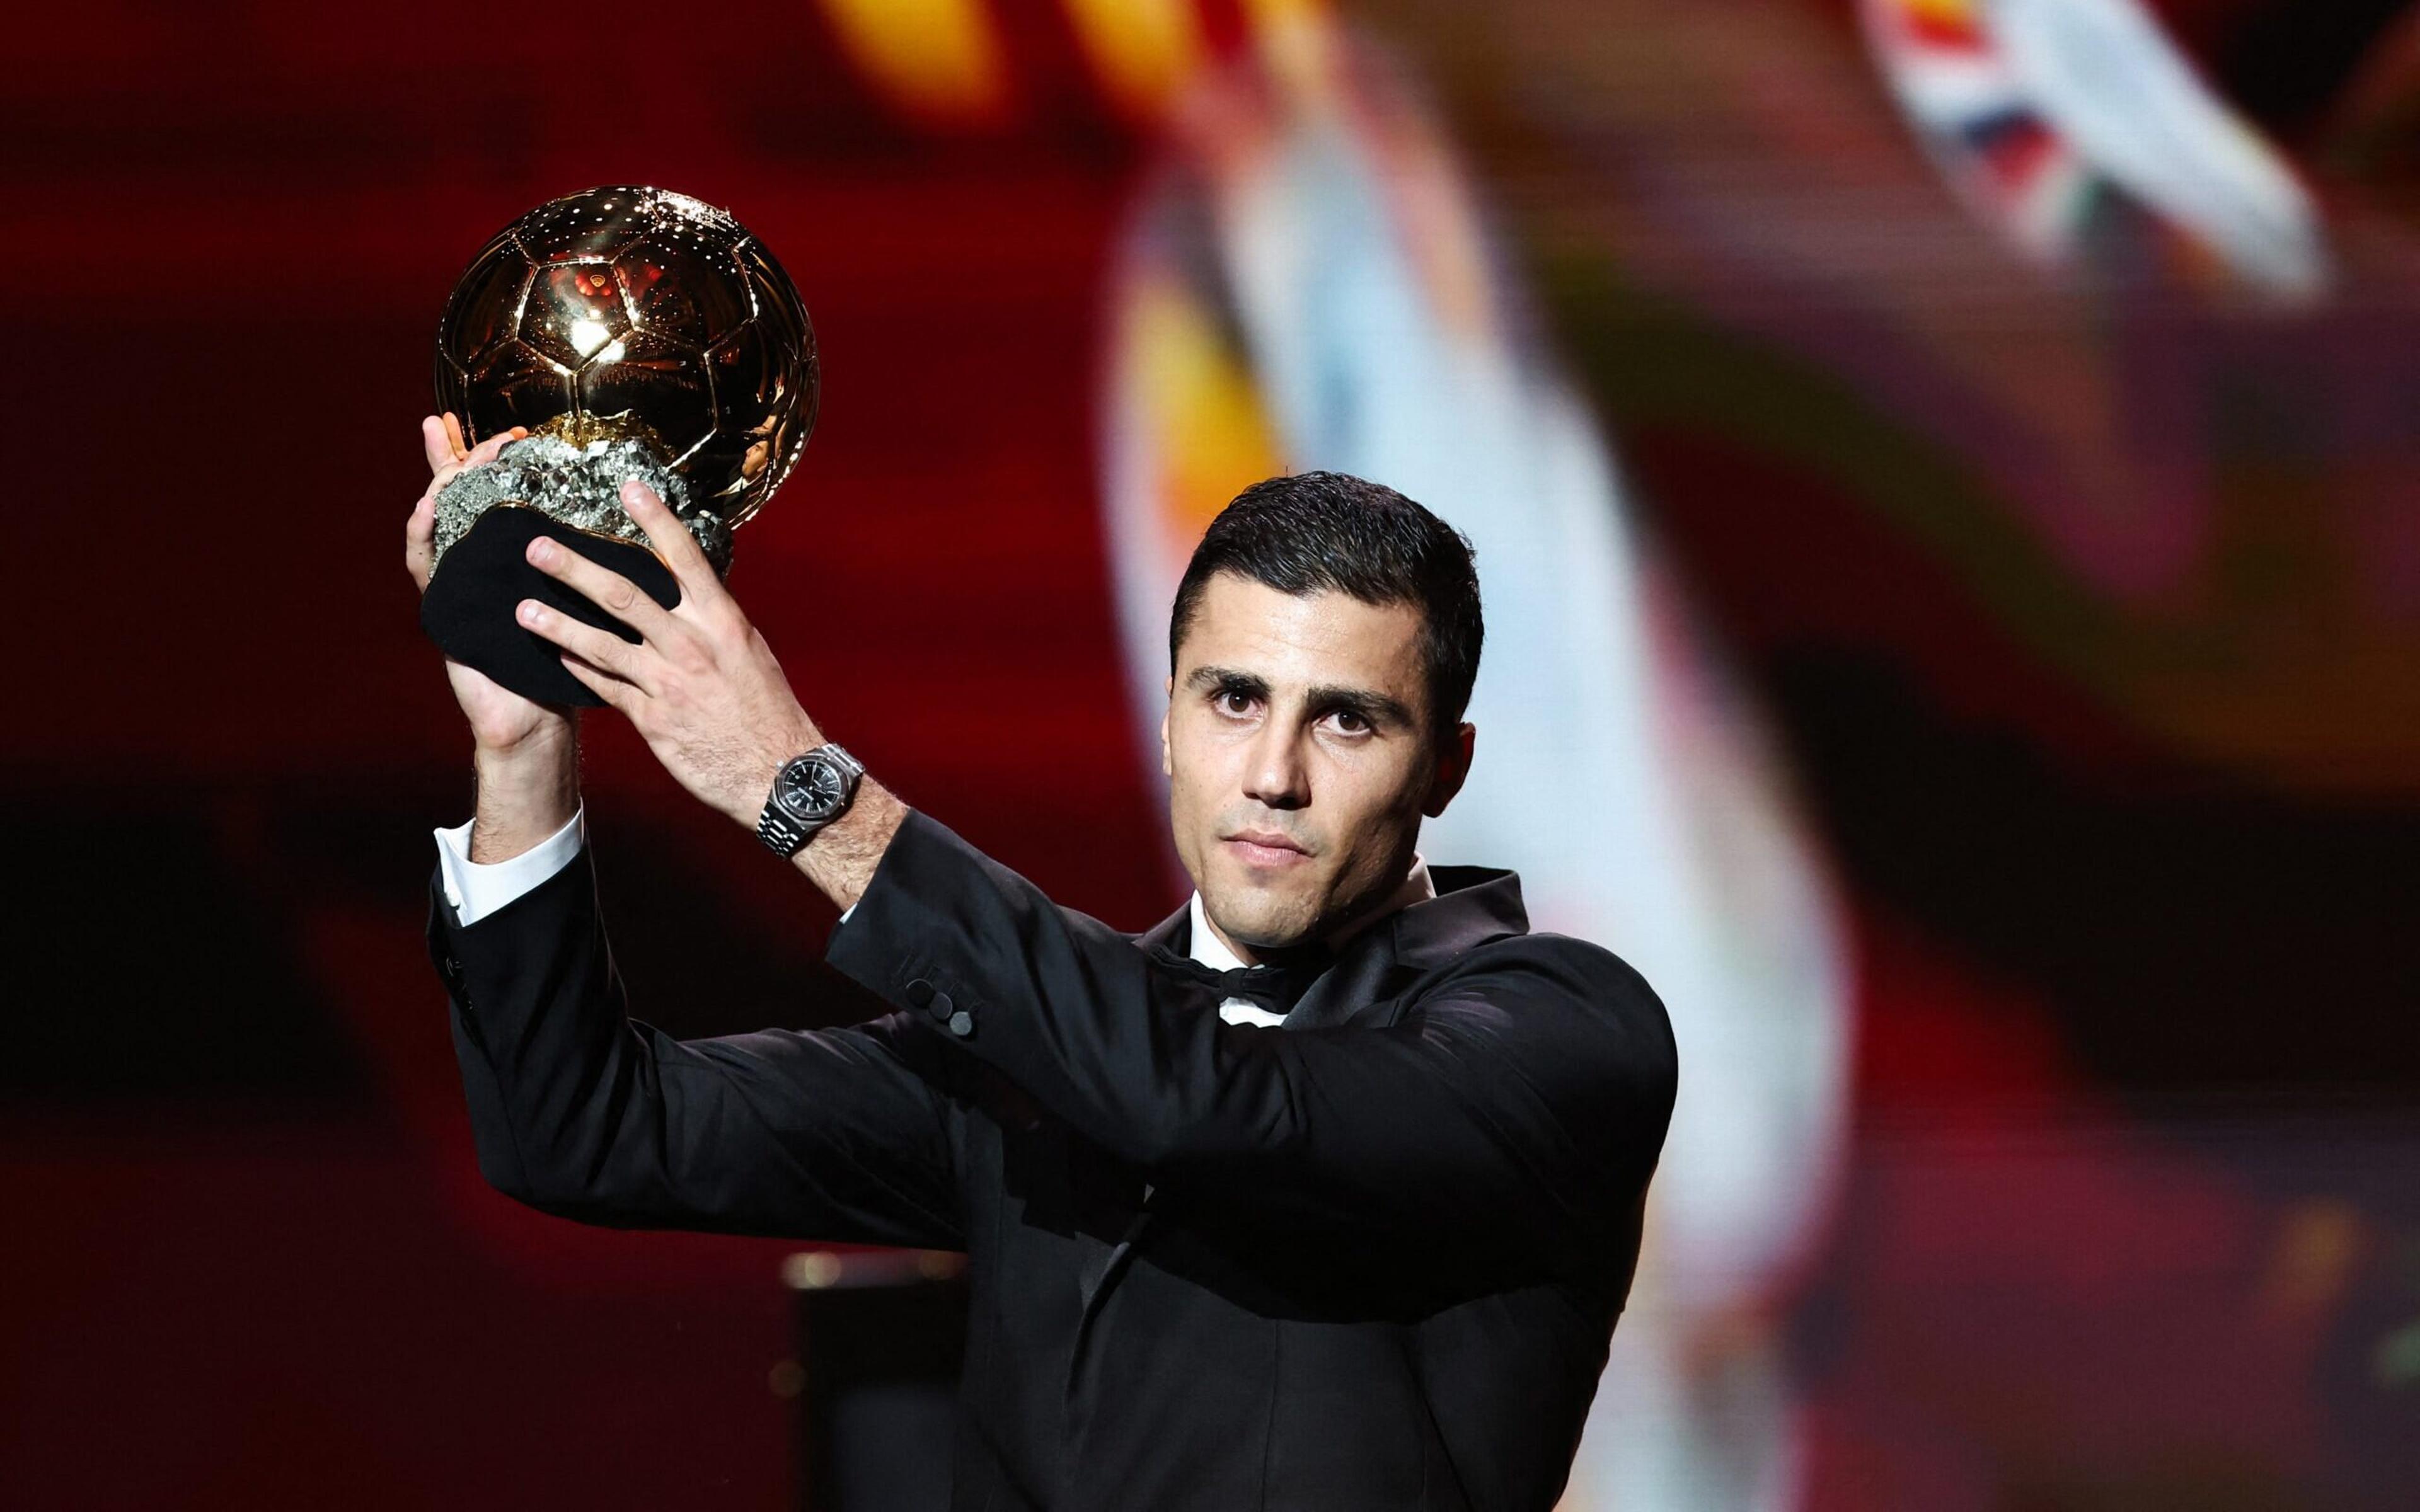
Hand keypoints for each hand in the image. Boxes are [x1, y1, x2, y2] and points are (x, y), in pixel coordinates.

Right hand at [403, 413, 573, 754]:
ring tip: (445, 454)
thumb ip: (594, 562)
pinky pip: (425, 566)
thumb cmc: (568, 658)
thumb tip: (640, 518)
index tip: (520, 430)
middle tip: (459, 426)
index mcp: (514, 555)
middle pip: (462, 496)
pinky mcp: (443, 608)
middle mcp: (481, 561)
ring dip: (438, 485)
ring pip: (439, 521)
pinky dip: (422, 537)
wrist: (537, 715)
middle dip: (459, 457)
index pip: (502, 494)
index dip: (502, 460)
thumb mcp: (585, 600)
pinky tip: (425, 511)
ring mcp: (458, 581)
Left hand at [512, 477, 820, 828]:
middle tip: (537, 548)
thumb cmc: (768, 709)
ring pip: (600, 644)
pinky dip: (578, 669)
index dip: (655, 520)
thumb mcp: (749, 653)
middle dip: (575, 569)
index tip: (628, 488)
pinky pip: (605, 687)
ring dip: (557, 624)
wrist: (778, 771)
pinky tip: (555, 656)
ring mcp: (668, 682)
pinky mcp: (651, 719)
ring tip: (523, 610)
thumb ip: (712, 623)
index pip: (684, 558)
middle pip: (623, 596)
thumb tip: (689, 595)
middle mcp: (691, 645)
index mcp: (722, 621)